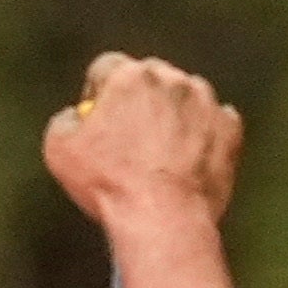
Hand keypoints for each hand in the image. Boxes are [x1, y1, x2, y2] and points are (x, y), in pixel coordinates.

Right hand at [44, 53, 242, 225]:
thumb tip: (76, 115)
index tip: (101, 118)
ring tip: (164, 152)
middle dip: (140, 100)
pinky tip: (191, 159)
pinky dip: (206, 136)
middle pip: (150, 78)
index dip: (100, 92)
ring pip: (187, 96)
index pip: (108, 68)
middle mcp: (170, 79)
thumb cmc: (109, 184)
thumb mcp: (59, 150)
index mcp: (128, 75)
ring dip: (176, 115)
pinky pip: (217, 122)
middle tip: (133, 138)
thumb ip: (64, 120)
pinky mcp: (229, 129)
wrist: (162, 219)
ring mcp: (205, 102)